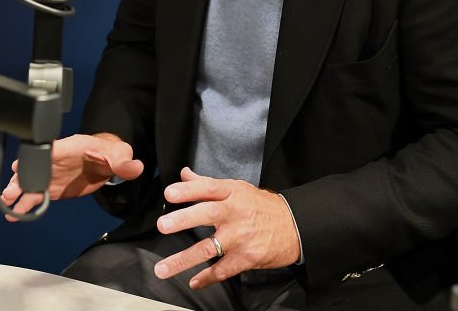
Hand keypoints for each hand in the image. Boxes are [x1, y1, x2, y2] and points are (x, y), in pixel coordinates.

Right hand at [0, 133, 143, 221]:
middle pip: (34, 167)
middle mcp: (55, 161)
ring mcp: (50, 175)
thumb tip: (136, 166)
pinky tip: (14, 214)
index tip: (22, 164)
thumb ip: (124, 161)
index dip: (38, 157)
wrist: (105, 162)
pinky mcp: (51, 189)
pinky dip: (24, 205)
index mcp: (69, 148)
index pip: (52, 149)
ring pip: (30, 183)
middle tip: (11, 189)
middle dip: (21, 177)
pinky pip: (35, 197)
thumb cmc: (109, 152)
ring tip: (7, 201)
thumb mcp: (119, 154)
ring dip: (18, 191)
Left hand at [153, 167, 300, 288]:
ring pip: (209, 248)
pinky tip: (193, 281)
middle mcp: (236, 213)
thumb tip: (185, 174)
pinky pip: (223, 270)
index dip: (188, 190)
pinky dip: (207, 277)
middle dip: (184, 220)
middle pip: (208, 214)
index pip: (208, 188)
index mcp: (232, 193)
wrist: (294, 226)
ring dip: (184, 259)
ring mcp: (241, 237)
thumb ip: (208, 183)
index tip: (170, 193)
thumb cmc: (262, 206)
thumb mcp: (238, 188)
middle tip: (163, 225)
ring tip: (163, 268)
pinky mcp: (247, 258)